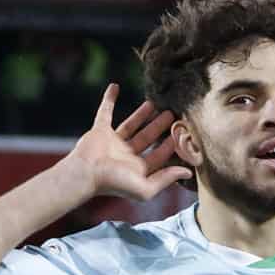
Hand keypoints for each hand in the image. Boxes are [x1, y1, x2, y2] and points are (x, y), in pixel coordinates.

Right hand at [64, 84, 193, 201]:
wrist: (86, 174)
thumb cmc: (114, 183)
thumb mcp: (146, 187)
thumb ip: (166, 179)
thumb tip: (188, 173)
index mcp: (137, 169)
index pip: (159, 155)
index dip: (171, 144)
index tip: (182, 132)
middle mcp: (126, 156)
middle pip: (147, 138)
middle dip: (159, 126)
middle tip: (172, 113)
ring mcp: (112, 142)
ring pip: (130, 125)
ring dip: (141, 114)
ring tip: (153, 102)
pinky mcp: (99, 131)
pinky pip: (104, 111)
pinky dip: (108, 99)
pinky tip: (115, 86)